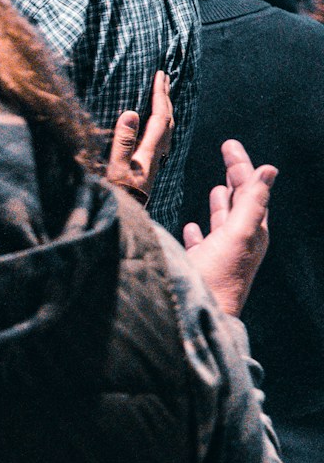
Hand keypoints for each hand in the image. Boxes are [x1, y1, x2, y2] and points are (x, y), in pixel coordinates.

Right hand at [104, 72, 172, 204]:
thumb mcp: (115, 170)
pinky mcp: (147, 172)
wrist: (122, 226)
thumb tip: (132, 113)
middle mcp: (155, 158)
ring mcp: (152, 165)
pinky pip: (159, 141)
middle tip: (164, 79)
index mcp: (148, 153)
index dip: (160, 95)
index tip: (160, 75)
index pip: (159, 118)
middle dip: (166, 99)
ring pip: (166, 132)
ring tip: (161, 98)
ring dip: (165, 111)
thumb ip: (123, 143)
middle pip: (167, 122)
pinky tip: (154, 130)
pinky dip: (159, 127)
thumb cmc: (117, 200)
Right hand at [182, 139, 276, 317]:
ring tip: (218, 188)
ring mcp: (222, 256)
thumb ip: (252, 202)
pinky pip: (204, 243)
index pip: (251, 190)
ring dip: (222, 203)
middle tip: (226, 154)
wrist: (199, 318)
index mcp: (251, 232)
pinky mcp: (203, 267)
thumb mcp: (237, 235)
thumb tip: (270, 170)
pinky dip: (200, 230)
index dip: (241, 165)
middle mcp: (240, 242)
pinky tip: (192, 227)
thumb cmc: (217, 277)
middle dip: (234, 177)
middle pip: (241, 202)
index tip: (229, 144)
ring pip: (224, 222)